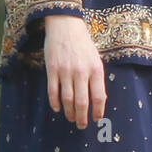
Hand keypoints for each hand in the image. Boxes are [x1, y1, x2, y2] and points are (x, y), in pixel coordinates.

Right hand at [43, 14, 107, 128]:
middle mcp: (81, 72)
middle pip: (82, 102)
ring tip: (71, 118)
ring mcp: (65, 71)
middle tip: (81, 125)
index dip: (98, 111)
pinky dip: (55, 103)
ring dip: (69, 112)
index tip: (96, 119)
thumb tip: (99, 100)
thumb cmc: (83, 44)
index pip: (99, 96)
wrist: (65, 26)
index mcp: (95, 69)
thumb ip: (97, 78)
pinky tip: (57, 108)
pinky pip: (53, 91)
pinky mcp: (52, 69)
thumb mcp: (95, 59)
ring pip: (67, 99)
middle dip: (82, 117)